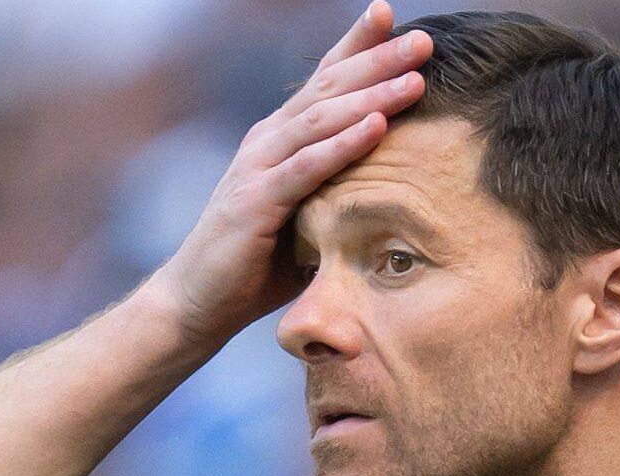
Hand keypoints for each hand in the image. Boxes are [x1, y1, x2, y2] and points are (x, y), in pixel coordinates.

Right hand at [151, 1, 431, 349]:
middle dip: (376, 59)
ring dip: (371, 95)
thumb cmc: (256, 265)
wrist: (197, 302)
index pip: (324, 81)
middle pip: (328, 87)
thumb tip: (396, 192)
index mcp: (280, 138)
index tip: (393, 16)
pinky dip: (344, 144)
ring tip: (414, 78)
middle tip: (422, 40)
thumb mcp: (307, 217)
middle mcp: (267, 141)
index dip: (357, 46)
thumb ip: (338, 192)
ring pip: (321, 119)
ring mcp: (258, 167)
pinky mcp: (256, 201)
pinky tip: (377, 127)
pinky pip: (307, 167)